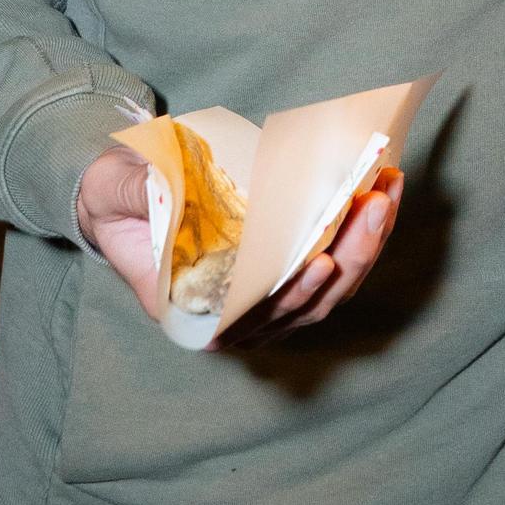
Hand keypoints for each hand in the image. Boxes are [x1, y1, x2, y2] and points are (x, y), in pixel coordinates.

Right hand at [74, 149, 403, 345]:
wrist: (124, 196)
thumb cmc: (119, 200)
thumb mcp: (117, 193)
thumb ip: (138, 195)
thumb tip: (163, 186)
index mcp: (194, 313)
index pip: (256, 315)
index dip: (293, 293)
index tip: (322, 261)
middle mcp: (237, 318)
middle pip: (308, 302)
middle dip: (349, 254)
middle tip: (374, 205)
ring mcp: (269, 300)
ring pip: (332, 288)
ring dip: (366, 241)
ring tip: (386, 192)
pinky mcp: (291, 273)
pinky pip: (337, 264)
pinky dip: (361, 232)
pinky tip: (382, 192)